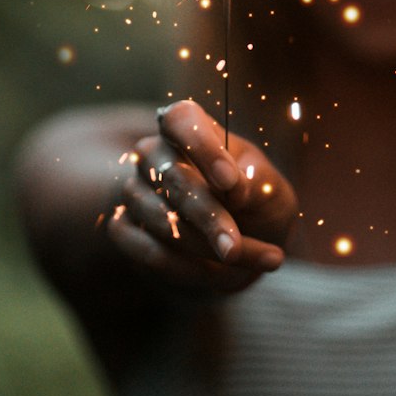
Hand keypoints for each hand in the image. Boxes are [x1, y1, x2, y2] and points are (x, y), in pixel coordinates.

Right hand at [108, 99, 296, 295]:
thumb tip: (234, 188)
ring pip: (163, 221)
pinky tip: (223, 276)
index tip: (230, 182)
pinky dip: (188, 270)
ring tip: (253, 261)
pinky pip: (149, 252)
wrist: (239, 245)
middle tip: (235, 248)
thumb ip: (257, 183)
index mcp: (192, 129)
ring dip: (206, 249)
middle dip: (210, 217)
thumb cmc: (257, 204)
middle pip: (173, 178)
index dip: (203, 149)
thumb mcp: (271, 190)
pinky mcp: (123, 229)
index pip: (182, 119)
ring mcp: (134, 191)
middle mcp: (154, 153)